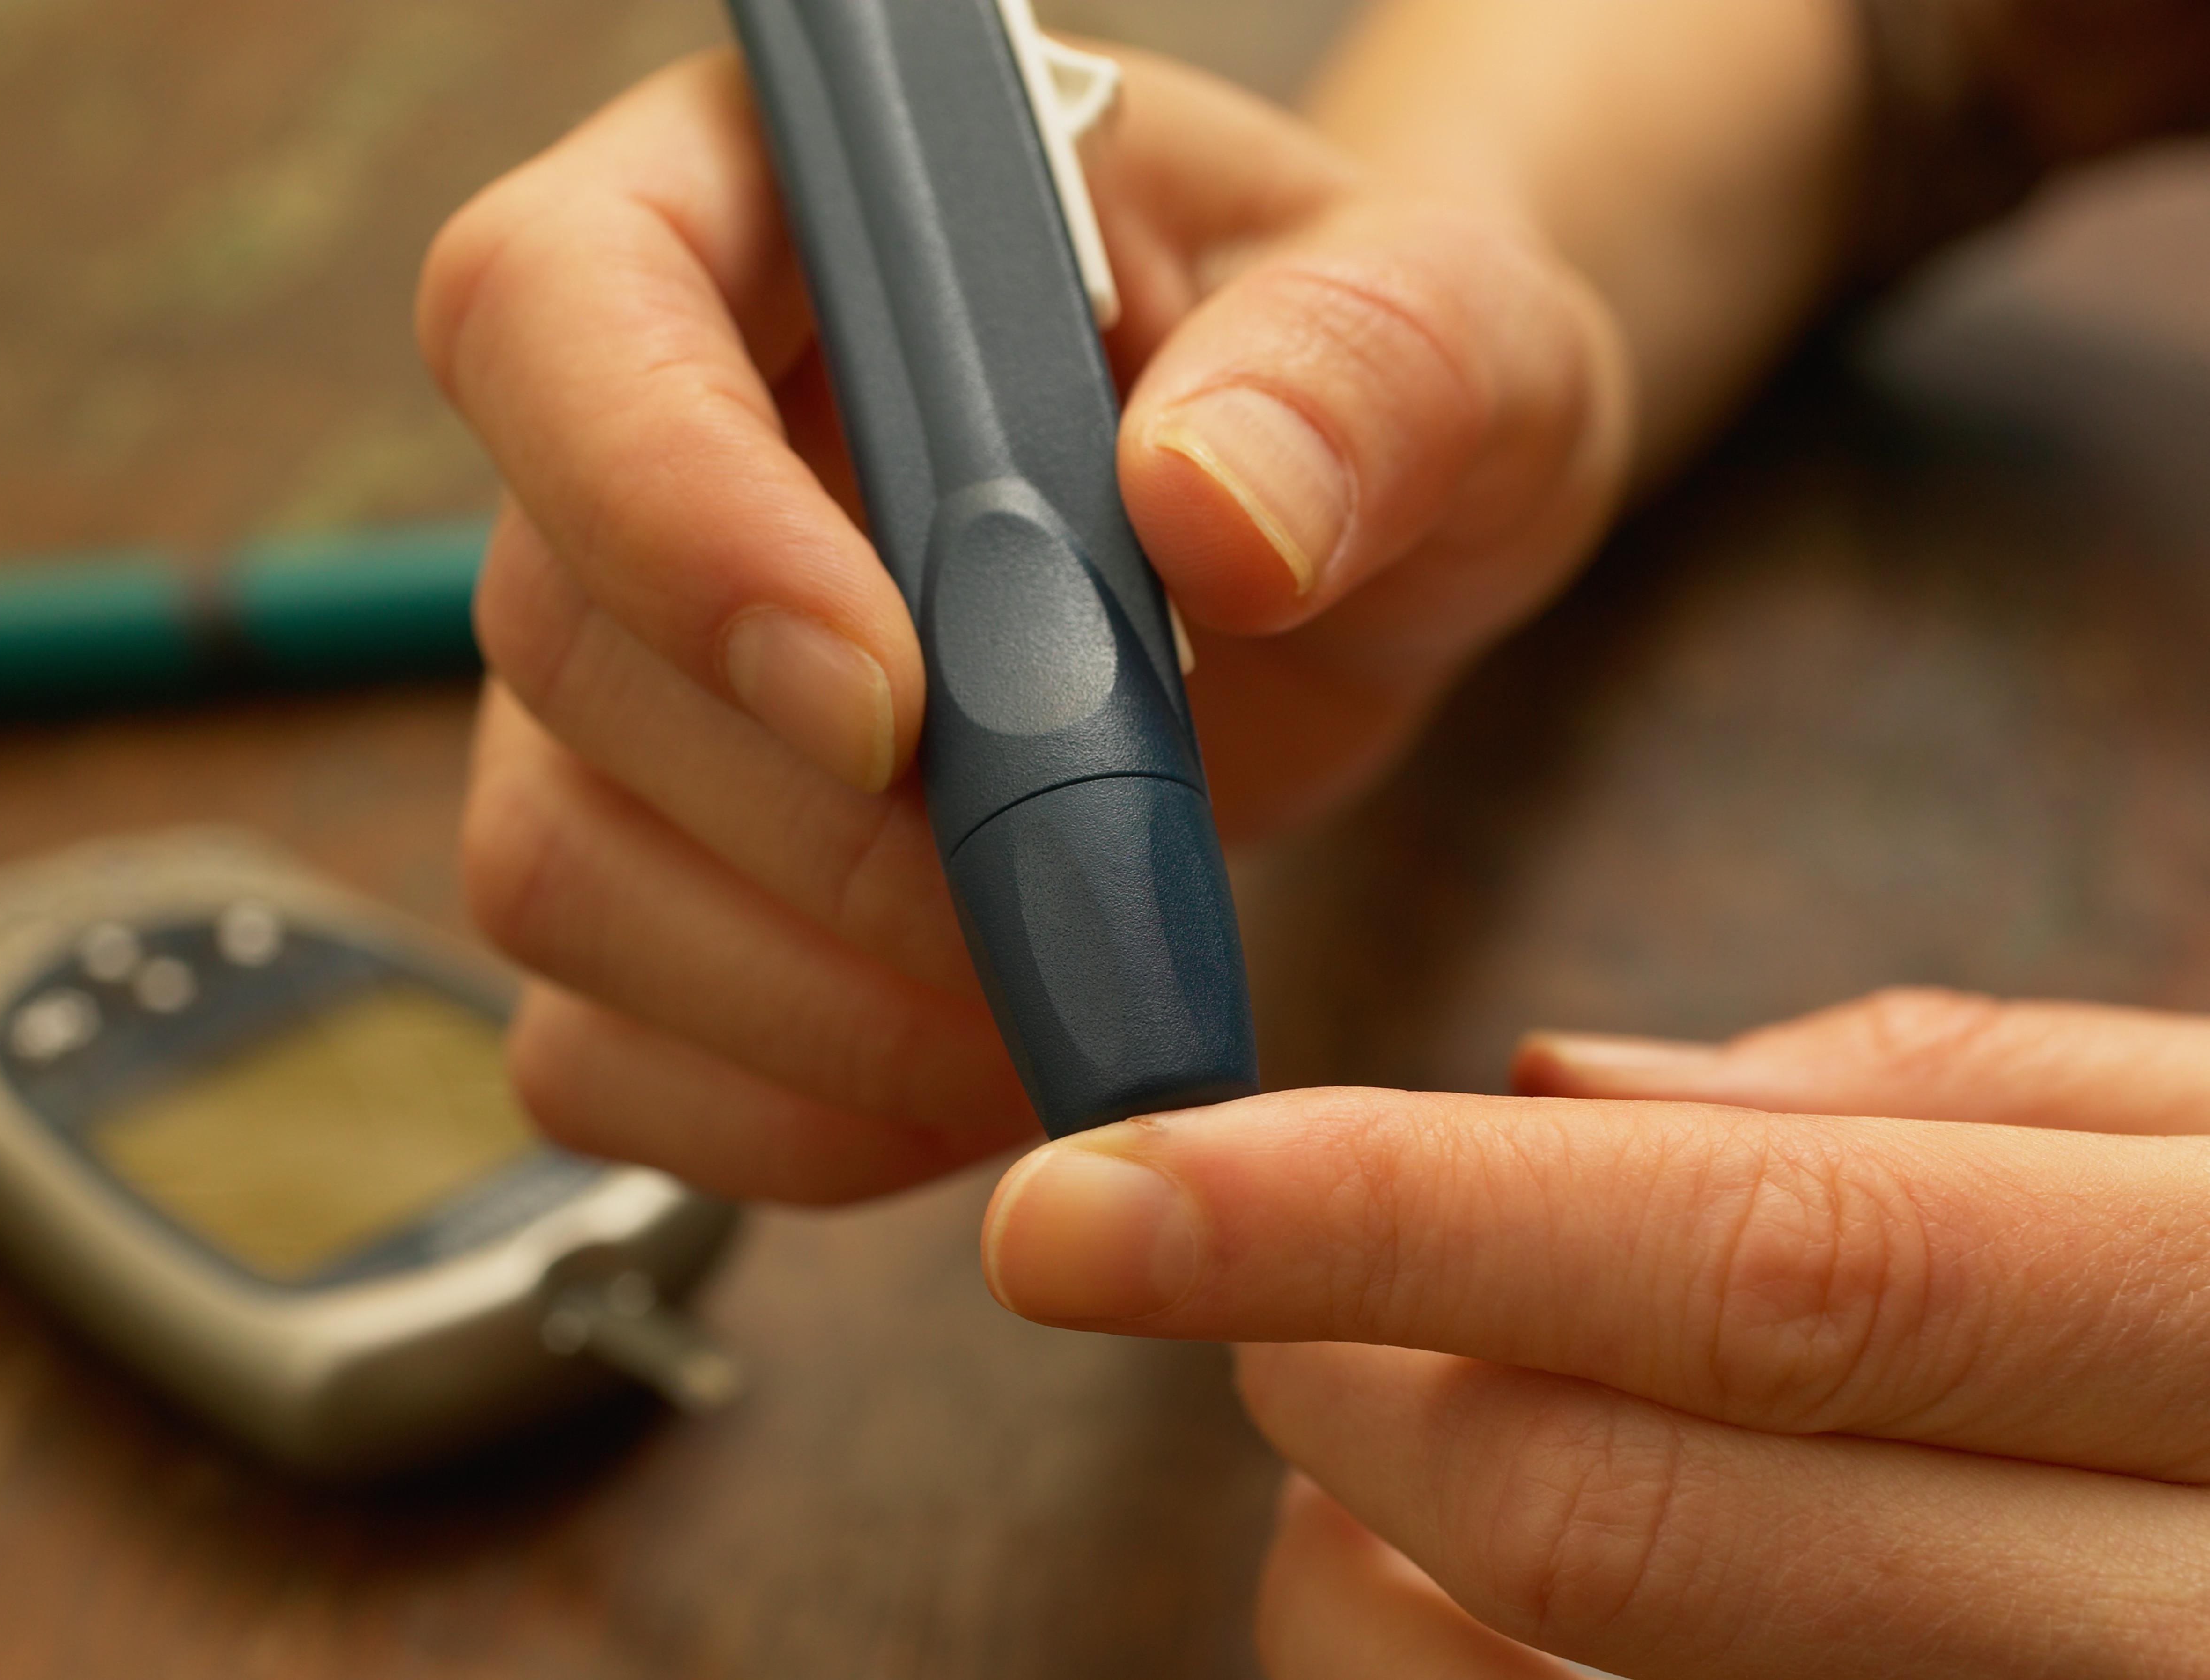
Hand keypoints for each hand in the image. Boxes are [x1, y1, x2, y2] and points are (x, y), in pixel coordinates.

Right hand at [420, 46, 1630, 1200]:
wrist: (1352, 539)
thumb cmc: (1365, 385)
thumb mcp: (1445, 325)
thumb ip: (1362, 375)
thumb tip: (1212, 513)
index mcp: (779, 203)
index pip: (557, 307)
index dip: (667, 519)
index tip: (893, 706)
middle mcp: (649, 431)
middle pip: (562, 641)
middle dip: (824, 830)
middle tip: (1077, 891)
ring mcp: (627, 672)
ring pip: (552, 867)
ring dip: (806, 998)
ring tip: (1052, 1003)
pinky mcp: (660, 871)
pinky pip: (597, 1046)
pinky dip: (775, 1111)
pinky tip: (962, 1079)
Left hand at [980, 987, 2209, 1675]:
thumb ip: (1929, 1110)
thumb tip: (1559, 1099)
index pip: (1746, 1255)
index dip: (1372, 1212)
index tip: (1087, 1192)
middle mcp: (2170, 1605)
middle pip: (1609, 1512)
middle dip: (1330, 1375)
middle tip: (1216, 1259)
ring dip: (1352, 1567)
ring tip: (1359, 1441)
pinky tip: (1454, 1598)